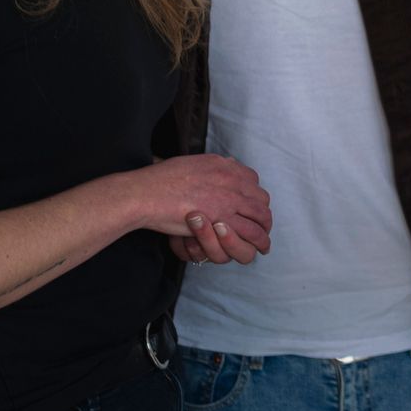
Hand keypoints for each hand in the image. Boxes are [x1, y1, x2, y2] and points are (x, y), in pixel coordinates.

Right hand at [136, 155, 271, 264]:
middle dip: (262, 214)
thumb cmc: (159, 180)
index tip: (248, 206)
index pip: (252, 180)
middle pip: (262, 198)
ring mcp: (230, 199)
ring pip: (262, 216)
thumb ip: (210, 166)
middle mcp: (232, 179)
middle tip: (259, 225)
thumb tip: (224, 163)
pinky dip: (259, 241)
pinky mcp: (224, 219)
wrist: (145, 193)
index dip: (252, 195)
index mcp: (223, 165)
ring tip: (263, 240)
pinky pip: (251, 232)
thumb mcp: (191, 163)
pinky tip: (260, 247)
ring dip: (264, 229)